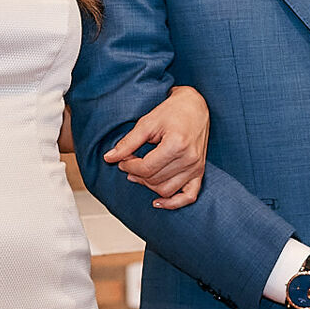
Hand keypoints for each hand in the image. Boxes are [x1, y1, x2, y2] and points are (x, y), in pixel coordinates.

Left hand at [103, 85, 207, 208]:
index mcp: (177, 145)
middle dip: (136, 174)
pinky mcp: (199, 171)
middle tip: (128, 164)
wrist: (195, 106)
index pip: (146, 168)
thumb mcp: (147, 123)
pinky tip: (158, 201)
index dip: (129, 166)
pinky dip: (173, 203)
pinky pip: (189, 196)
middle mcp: (189, 159)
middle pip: (155, 180)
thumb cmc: (173, 110)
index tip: (122, 160)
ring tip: (139, 175)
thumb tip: (109, 157)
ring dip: (149, 186)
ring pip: (167, 190)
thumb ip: (128, 142)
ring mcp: (196, 167)